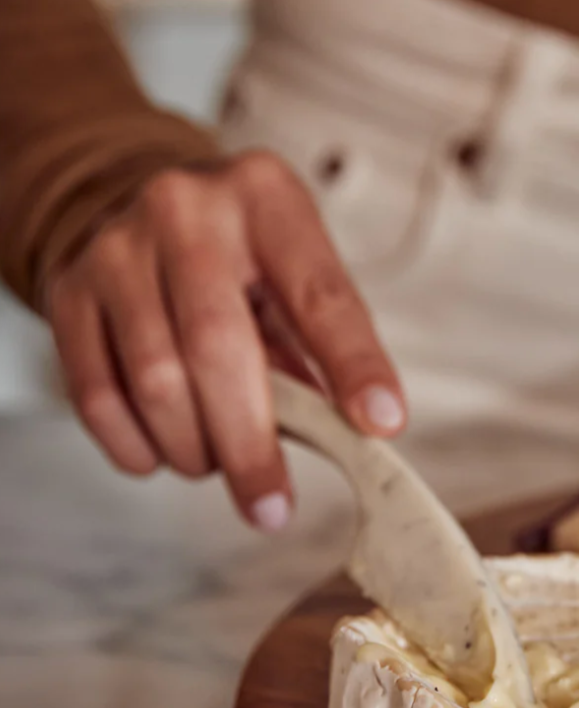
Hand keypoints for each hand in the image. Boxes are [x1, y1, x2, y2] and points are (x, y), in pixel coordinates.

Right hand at [45, 150, 405, 531]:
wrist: (136, 208)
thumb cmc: (240, 263)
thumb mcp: (294, 279)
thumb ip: (320, 349)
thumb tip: (351, 434)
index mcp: (267, 200)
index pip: (320, 295)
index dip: (354, 365)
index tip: (380, 424)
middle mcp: (187, 210)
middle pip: (218, 348)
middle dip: (250, 445)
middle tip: (273, 506)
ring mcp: (117, 248)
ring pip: (156, 380)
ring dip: (193, 449)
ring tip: (217, 464)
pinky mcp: (69, 290)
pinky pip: (96, 395)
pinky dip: (136, 445)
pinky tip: (163, 454)